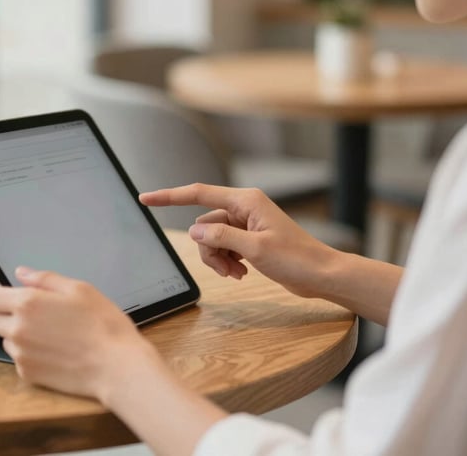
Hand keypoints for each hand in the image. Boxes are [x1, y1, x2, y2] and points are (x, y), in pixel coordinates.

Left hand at [0, 267, 161, 402]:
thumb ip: (45, 279)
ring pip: (8, 340)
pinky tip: (56, 351)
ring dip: (21, 335)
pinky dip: (32, 354)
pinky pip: (20, 359)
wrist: (116, 366)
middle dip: (11, 315)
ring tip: (53, 334)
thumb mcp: (79, 289)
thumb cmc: (103, 325)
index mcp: (27, 303)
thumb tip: (21, 273)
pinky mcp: (28, 375)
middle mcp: (17, 330)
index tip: (9, 295)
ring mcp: (21, 355)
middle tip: (41, 314)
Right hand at [140, 183, 338, 297]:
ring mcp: (246, 224)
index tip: (145, 198)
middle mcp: (244, 208)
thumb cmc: (297, 258)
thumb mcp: (255, 248)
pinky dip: (227, 261)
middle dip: (209, 250)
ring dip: (218, 259)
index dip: (169, 197)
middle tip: (227, 269)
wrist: (321, 274)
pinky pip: (224, 247)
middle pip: (205, 225)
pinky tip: (242, 272)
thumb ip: (222, 237)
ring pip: (213, 239)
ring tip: (237, 273)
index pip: (198, 193)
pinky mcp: (249, 238)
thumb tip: (195, 231)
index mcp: (246, 201)